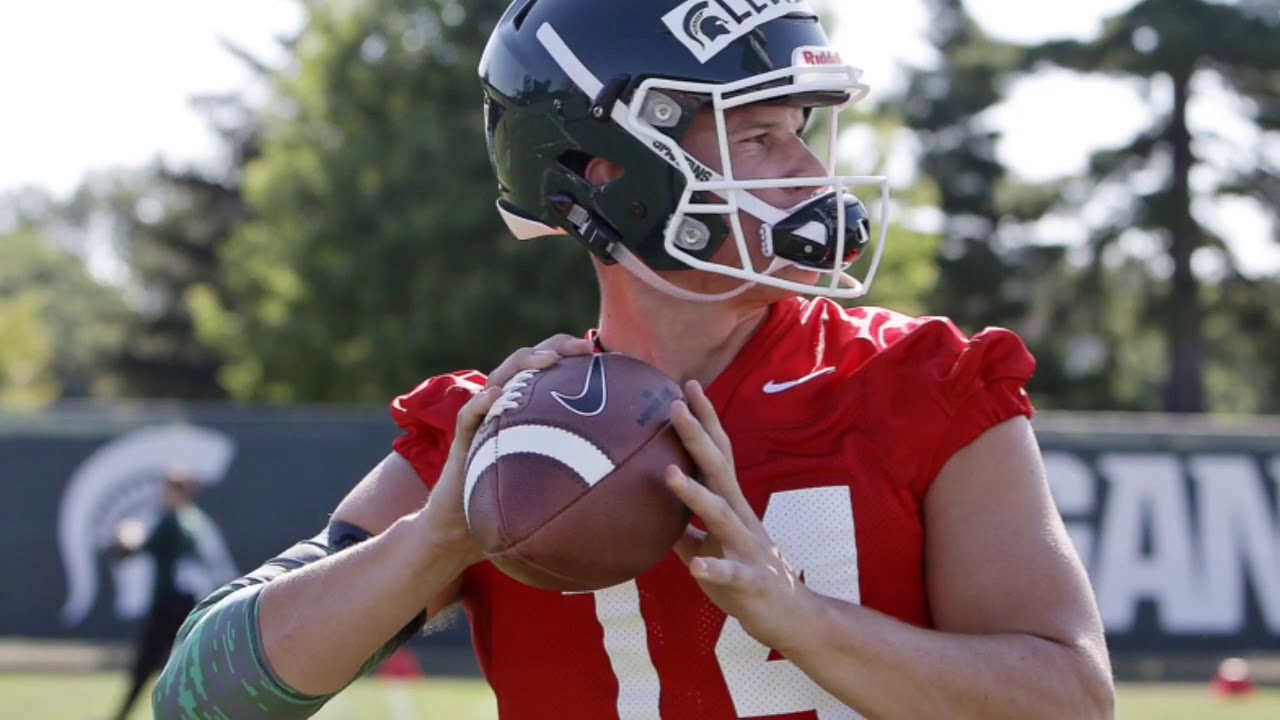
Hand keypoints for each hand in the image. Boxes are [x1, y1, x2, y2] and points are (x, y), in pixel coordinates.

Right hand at [419, 334, 595, 564]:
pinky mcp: (463, 438)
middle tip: (584, 348)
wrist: (466, 529)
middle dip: (555, 347)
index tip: (605, 355)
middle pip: (527, 361)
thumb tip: (636, 472)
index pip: (550, 368)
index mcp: (528, 408)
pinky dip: (483, 401)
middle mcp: (506, 406)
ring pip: (501, 376)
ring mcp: (484, 418)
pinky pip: (470, 414)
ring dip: (525, 363)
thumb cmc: (516, 506)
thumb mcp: (557, 481)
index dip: (574, 354)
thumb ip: (584, 468)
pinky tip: (498, 395)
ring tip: (549, 361)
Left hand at [666, 380, 806, 651]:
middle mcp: (741, 517)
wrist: (789, 617)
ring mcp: (748, 547)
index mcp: (730, 506)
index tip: (686, 387)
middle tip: (675, 405)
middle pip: (718, 469)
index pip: (717, 454)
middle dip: (696, 437)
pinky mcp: (751, 580)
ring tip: (670, 474)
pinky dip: (715, 568)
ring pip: (721, 515)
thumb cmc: (744, 578)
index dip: (703, 421)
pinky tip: (698, 566)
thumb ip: (683, 530)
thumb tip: (650, 513)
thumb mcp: (708, 548)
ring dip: (696, 494)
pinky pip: (732, 574)